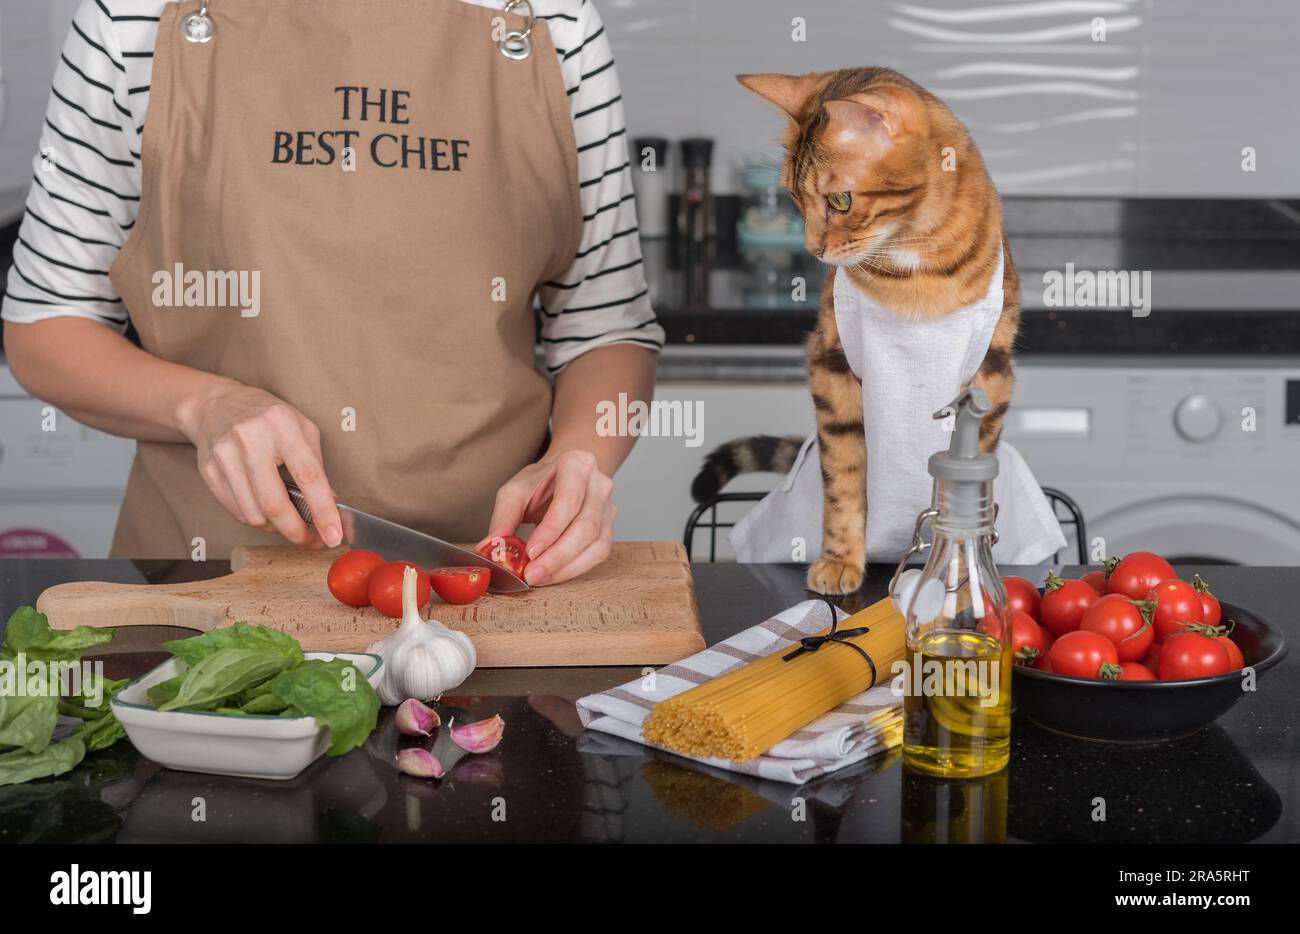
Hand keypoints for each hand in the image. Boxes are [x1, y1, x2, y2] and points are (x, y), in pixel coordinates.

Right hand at [179, 380, 341, 546]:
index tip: (334, 535)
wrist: (216, 405)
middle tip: (312, 541)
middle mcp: (251, 440)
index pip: (308, 476)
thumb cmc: (267, 418)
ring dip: (276, 527)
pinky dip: (257, 519)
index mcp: (282, 425)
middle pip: (274, 503)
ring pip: (254, 514)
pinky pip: (237, 511)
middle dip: (296, 531)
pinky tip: (266, 510)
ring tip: (288, 521)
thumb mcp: (302, 428)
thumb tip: (330, 505)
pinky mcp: (209, 472)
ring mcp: (225, 456)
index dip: (323, 511)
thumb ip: (317, 465)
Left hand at [479, 449, 615, 585]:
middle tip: (531, 574)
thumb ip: (503, 517)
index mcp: (577, 465)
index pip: (568, 501)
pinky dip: (576, 569)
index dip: (550, 530)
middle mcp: (599, 485)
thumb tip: (490, 548)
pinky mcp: (610, 528)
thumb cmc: (539, 482)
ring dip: (566, 567)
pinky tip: (554, 575)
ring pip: (596, 544)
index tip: (530, 552)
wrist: (562, 476)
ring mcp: (609, 507)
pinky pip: (599, 553)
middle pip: (586, 526)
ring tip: (539, 578)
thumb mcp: (515, 491)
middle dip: (557, 556)